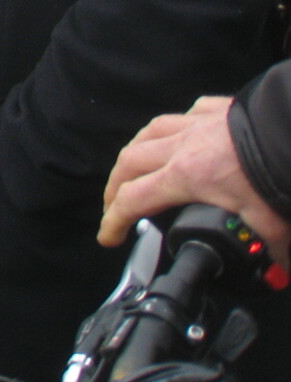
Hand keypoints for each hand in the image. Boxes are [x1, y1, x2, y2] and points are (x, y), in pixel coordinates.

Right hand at [99, 96, 290, 265]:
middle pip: (129, 163)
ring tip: (133, 165)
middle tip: (114, 204)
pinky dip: (175, 125)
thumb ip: (269, 249)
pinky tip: (180, 132)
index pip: (134, 200)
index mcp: (185, 176)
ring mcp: (196, 124)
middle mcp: (181, 146)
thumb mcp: (272, 222)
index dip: (114, 221)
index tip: (108, 236)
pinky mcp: (215, 109)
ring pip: (148, 133)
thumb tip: (279, 272)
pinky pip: (185, 114)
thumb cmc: (277, 171)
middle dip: (114, 186)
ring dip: (135, 151)